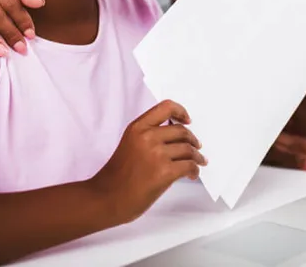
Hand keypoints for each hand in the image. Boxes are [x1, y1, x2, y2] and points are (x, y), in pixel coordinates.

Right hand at [89, 100, 206, 223]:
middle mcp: (147, 137)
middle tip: (197, 146)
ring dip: (197, 156)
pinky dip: (195, 169)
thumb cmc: (117, 175)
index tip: (188, 120)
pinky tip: (193, 174)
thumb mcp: (130, 143)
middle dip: (192, 139)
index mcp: (138, 127)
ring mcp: (156, 154)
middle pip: (181, 131)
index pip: (166, 108)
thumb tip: (177, 136)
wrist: (106, 198)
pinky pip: (189, 166)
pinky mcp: (164, 172)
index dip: (181, 111)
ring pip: (187, 149)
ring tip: (199, 161)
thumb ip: (149, 135)